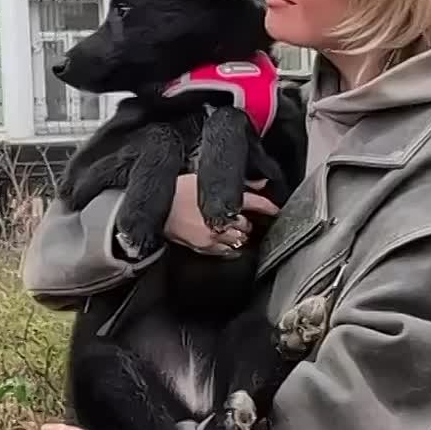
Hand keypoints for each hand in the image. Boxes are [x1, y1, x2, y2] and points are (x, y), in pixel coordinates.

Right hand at [163, 175, 278, 254]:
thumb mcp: (203, 177)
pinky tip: (228, 243)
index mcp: (222, 199)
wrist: (154, 207)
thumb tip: (260, 182)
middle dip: (247, 221)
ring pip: (238, 240)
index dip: (268, 206)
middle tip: (242, 217)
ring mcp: (212, 236)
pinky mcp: (203, 247)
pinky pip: (225, 252)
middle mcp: (220, 219)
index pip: (254, 203)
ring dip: (239, 234)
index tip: (276, 210)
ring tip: (233, 229)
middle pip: (247, 225)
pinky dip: (230, 248)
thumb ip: (235, 182)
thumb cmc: (176, 190)